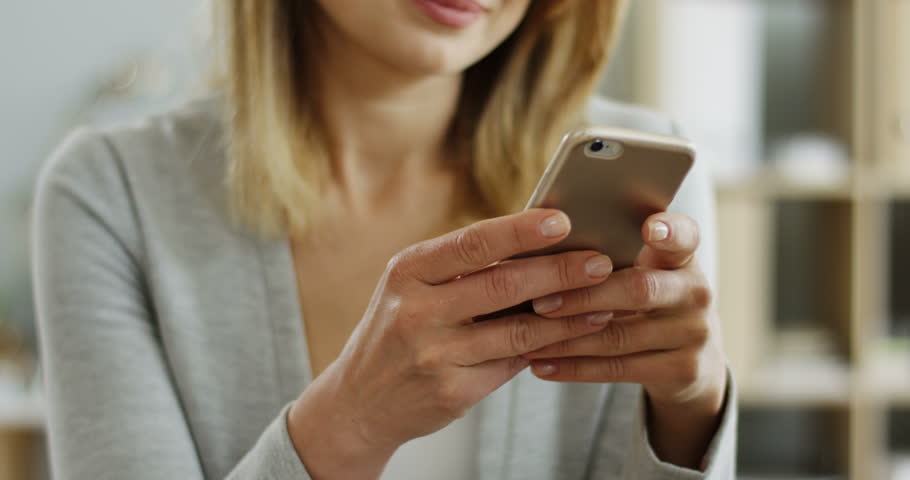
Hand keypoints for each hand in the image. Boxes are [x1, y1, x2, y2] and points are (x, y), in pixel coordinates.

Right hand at [288, 209, 615, 478]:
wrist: (360, 400)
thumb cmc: (398, 329)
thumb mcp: (412, 287)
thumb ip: (463, 268)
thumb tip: (540, 243)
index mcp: (408, 271)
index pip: (471, 243)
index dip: (520, 231)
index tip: (562, 220)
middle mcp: (417, 311)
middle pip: (502, 285)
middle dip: (560, 272)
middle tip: (601, 262)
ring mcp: (434, 354)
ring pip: (518, 331)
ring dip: (569, 316)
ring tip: (605, 302)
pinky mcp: (452, 390)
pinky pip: (513, 364)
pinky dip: (550, 348)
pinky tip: (575, 336)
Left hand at [524, 212, 726, 467]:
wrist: (692, 359)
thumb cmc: (647, 298)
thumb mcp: (646, 271)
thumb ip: (610, 255)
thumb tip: (539, 241)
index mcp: (683, 257)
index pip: (685, 236)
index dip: (670, 231)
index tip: (649, 228)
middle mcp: (696, 292)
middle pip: (639, 290)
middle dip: (585, 296)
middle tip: (541, 302)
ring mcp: (693, 333)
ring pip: (621, 336)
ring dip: (568, 339)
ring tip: (527, 337)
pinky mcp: (682, 370)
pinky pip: (619, 369)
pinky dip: (575, 368)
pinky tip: (541, 365)